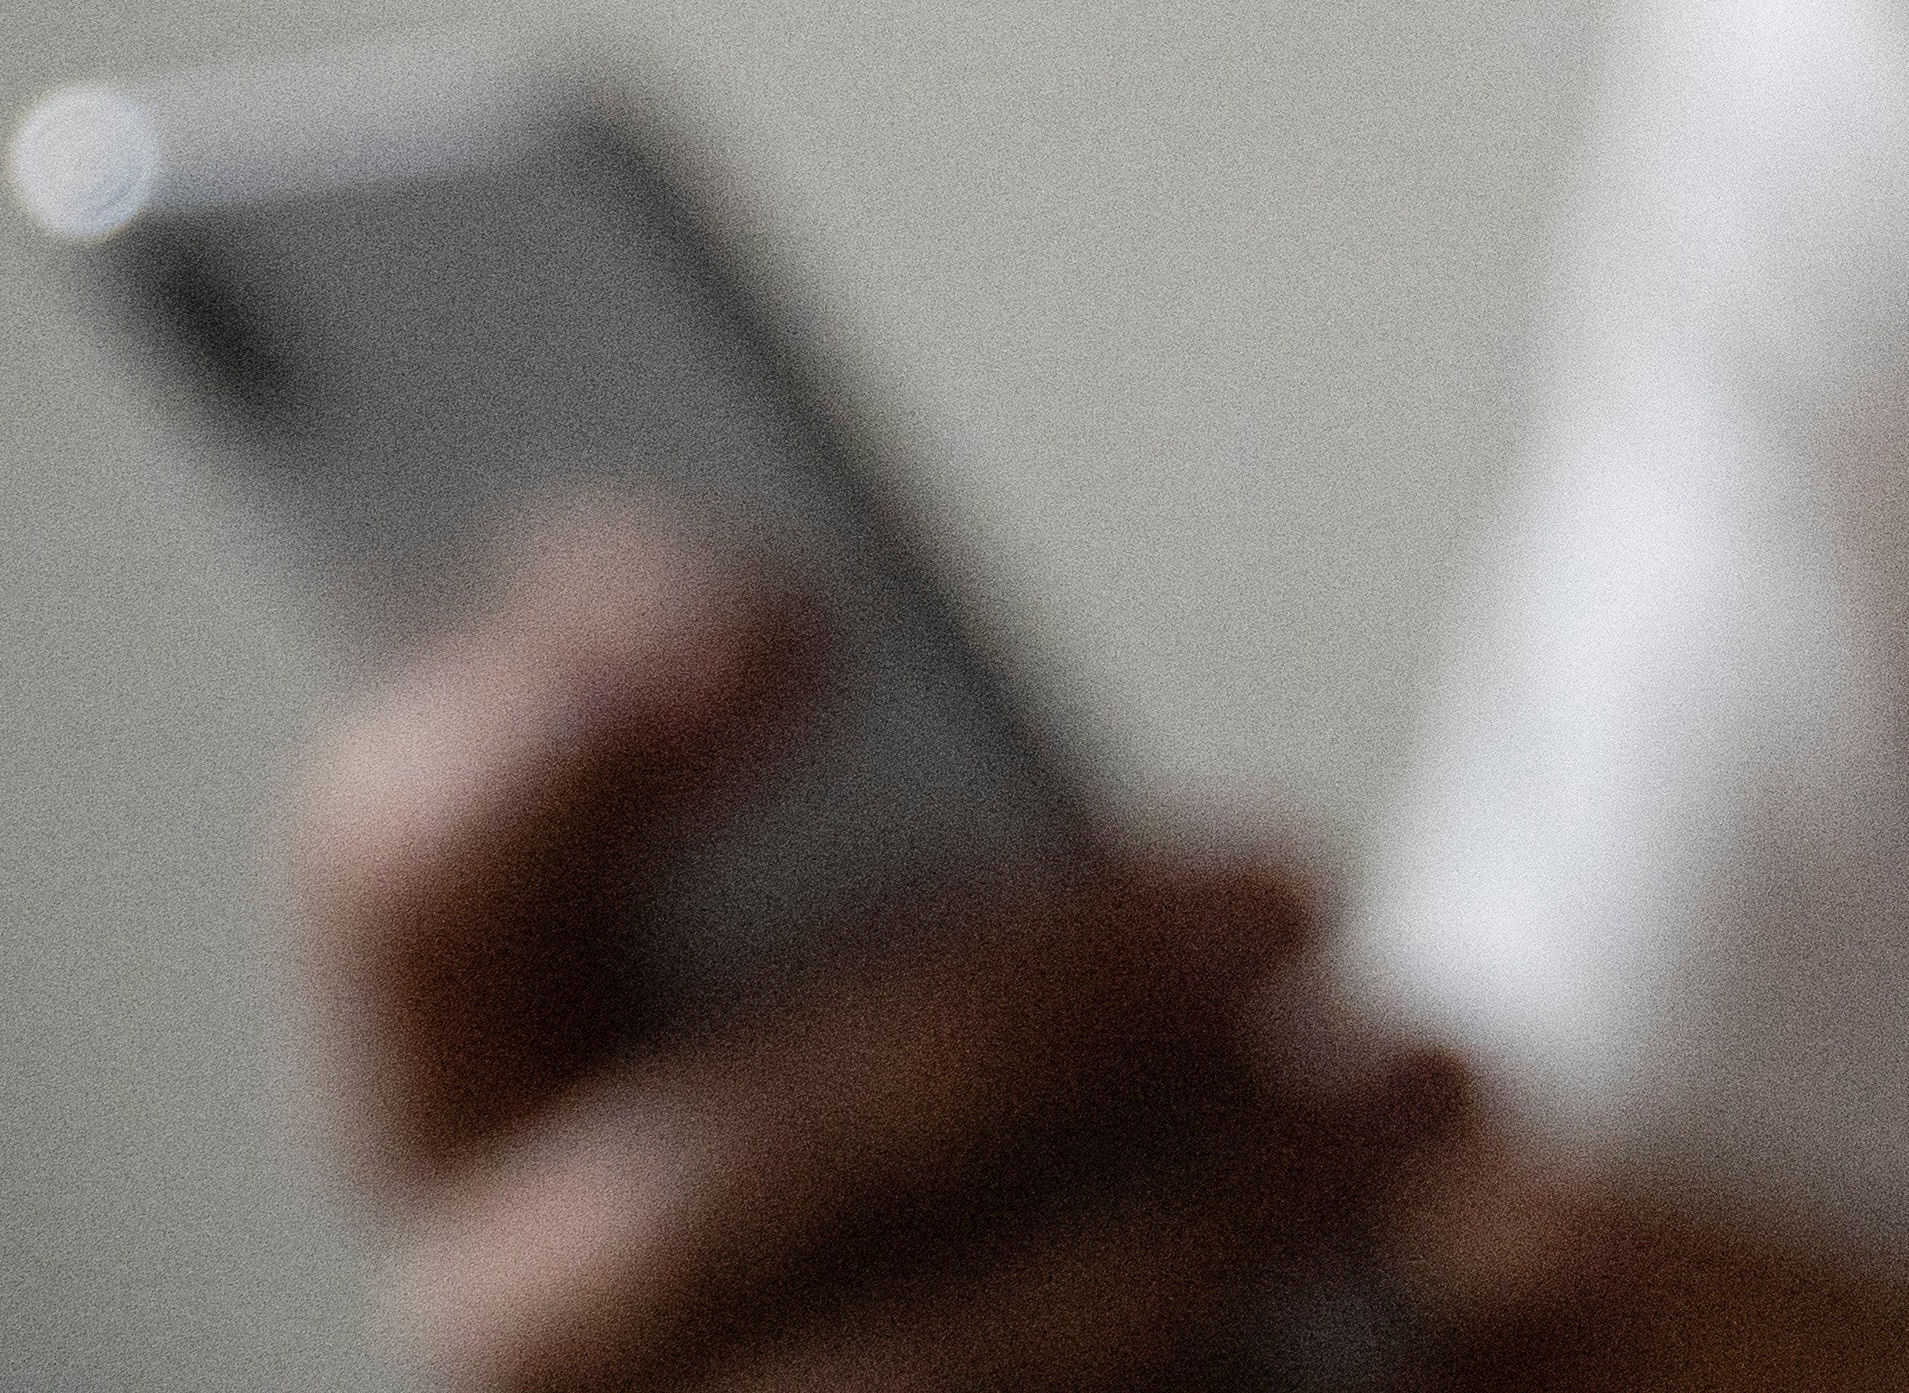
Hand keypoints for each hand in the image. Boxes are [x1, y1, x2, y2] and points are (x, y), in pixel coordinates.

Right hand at [292, 505, 1465, 1392]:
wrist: (1215, 1315)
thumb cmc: (1016, 1027)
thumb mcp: (920, 836)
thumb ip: (777, 694)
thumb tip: (720, 594)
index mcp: (481, 1078)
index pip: (415, 898)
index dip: (532, 752)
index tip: (776, 618)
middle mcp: (544, 1326)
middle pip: (699, 1192)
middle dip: (1013, 1021)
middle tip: (1293, 884)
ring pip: (922, 1388)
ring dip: (1204, 1222)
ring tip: (1434, 1078)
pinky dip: (1347, 1366)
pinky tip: (1493, 1282)